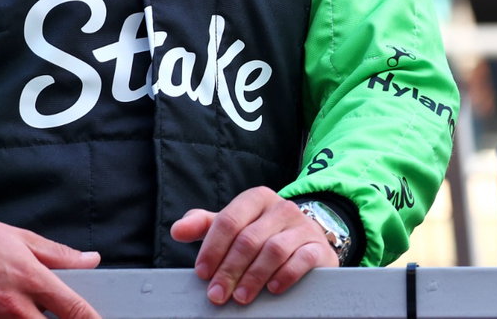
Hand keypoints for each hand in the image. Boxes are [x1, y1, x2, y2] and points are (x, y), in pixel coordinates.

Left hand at [170, 186, 337, 305]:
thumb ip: (205, 226)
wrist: (307, 240)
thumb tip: (177, 229)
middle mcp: (281, 208)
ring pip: (273, 250)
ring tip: (240, 297)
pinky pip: (301, 260)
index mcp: (257, 199)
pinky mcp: (318, 248)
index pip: (229, 220)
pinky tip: (272, 288)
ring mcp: (302, 227)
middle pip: (248, 239)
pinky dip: (284, 275)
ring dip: (253, 277)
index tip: (202, 273)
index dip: (212, 248)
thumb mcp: (234, 225)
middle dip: (228, 270)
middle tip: (216, 295)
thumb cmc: (262, 234)